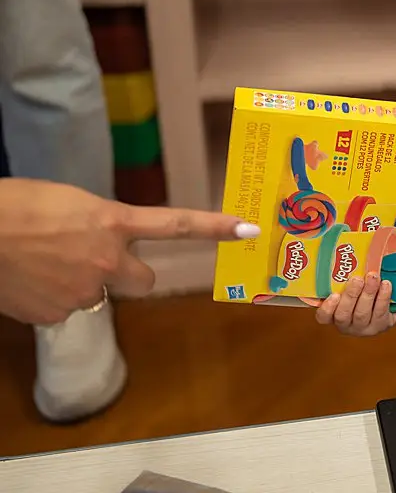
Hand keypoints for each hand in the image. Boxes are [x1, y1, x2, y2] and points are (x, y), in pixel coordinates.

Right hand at [0, 178, 258, 324]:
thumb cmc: (15, 206)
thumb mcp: (70, 204)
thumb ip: (98, 226)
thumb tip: (99, 245)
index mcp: (113, 222)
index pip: (176, 224)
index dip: (215, 228)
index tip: (248, 229)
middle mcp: (108, 260)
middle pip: (144, 280)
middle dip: (128, 274)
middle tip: (98, 260)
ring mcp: (84, 290)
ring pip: (98, 295)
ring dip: (81, 284)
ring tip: (44, 263)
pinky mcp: (57, 315)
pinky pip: (63, 310)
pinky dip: (48, 299)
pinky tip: (27, 280)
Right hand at [314, 274, 395, 335]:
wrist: (388, 305)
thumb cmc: (362, 291)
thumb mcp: (350, 286)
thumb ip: (344, 277)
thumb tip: (344, 256)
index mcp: (333, 315)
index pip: (323, 317)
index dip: (326, 308)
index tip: (333, 295)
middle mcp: (346, 325)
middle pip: (344, 314)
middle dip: (350, 295)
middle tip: (357, 279)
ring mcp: (363, 328)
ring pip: (362, 313)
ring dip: (368, 293)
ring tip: (373, 277)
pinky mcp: (381, 326)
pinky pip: (380, 312)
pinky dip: (383, 297)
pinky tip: (386, 284)